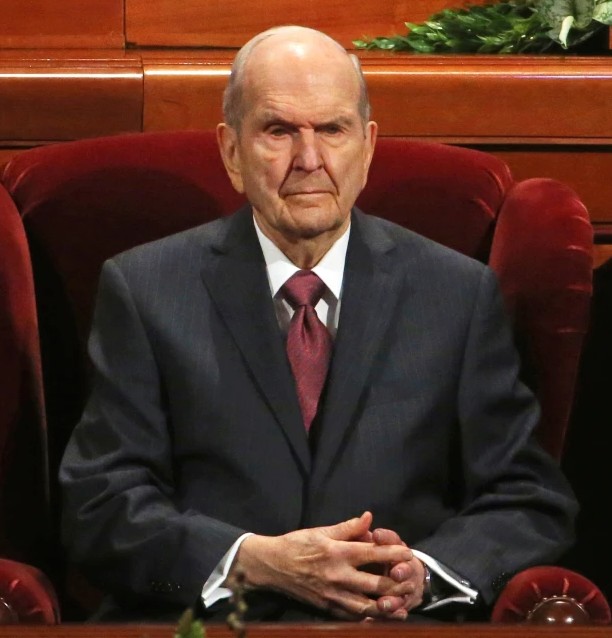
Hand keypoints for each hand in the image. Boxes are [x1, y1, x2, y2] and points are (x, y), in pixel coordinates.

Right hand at [235, 511, 414, 619]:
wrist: (272, 566)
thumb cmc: (297, 544)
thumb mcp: (321, 531)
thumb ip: (348, 527)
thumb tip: (369, 518)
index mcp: (337, 552)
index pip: (372, 553)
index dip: (393, 553)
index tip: (408, 553)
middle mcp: (338, 576)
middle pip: (375, 584)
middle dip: (397, 583)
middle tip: (412, 581)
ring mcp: (333, 595)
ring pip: (367, 606)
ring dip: (387, 606)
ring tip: (402, 605)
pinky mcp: (327, 608)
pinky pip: (352, 616)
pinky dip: (367, 617)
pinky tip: (380, 616)